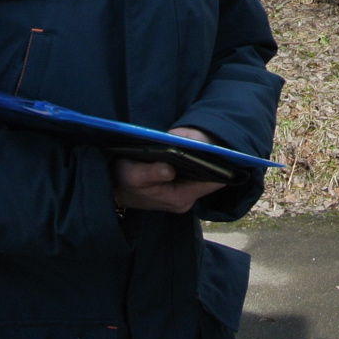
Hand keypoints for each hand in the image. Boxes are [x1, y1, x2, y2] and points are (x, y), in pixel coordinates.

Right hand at [112, 127, 227, 213]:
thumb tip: (170, 168)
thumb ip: (151, 173)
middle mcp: (185, 199)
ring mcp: (183, 195)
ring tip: (207, 141)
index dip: (221, 166)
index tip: (227, 149)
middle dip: (212, 160)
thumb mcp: (132, 175)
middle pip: (209, 178)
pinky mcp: (178, 189)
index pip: (211, 182)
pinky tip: (193, 149)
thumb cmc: (121, 182)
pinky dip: (195, 163)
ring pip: (202, 176)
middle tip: (216, 139)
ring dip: (203, 161)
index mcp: (179, 198)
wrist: (112, 191)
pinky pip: (194, 175)